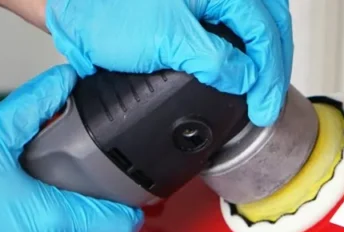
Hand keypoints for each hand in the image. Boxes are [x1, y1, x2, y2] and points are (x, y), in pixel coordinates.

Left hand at [45, 0, 292, 126]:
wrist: (68, 3)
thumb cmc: (105, 8)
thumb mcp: (167, 40)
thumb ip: (215, 61)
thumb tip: (246, 79)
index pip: (265, 32)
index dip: (270, 77)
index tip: (263, 109)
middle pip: (271, 23)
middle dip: (275, 66)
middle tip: (267, 103)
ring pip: (259, 19)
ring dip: (266, 54)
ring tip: (262, 87)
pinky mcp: (197, 5)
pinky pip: (236, 21)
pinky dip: (247, 45)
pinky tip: (244, 66)